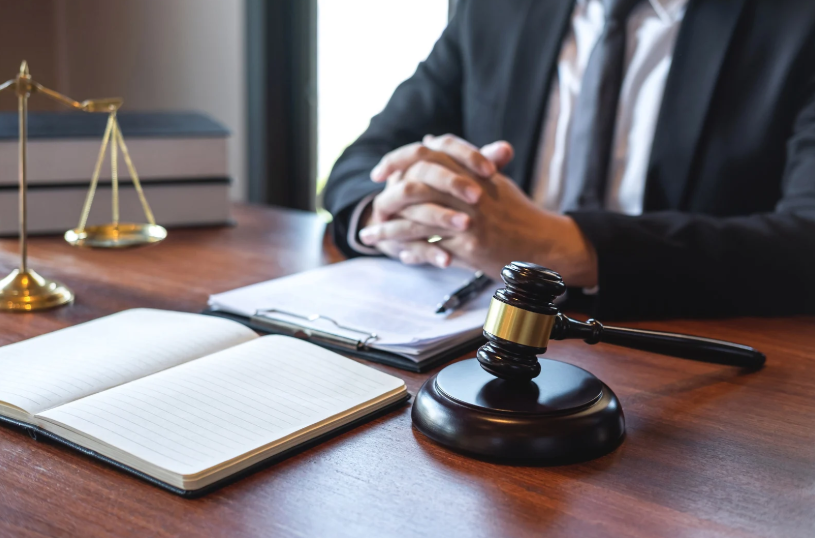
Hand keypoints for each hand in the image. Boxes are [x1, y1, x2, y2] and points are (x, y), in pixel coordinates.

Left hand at [361, 135, 597, 286]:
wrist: (543, 242)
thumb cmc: (516, 213)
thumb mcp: (491, 180)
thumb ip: (460, 161)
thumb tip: (430, 139)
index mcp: (472, 169)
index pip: (427, 154)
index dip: (397, 160)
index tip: (378, 172)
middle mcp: (468, 190)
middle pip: (415, 186)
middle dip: (386, 199)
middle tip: (370, 210)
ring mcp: (469, 217)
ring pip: (417, 219)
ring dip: (389, 230)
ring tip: (369, 238)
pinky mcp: (469, 244)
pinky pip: (431, 246)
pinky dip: (412, 251)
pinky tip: (399, 254)